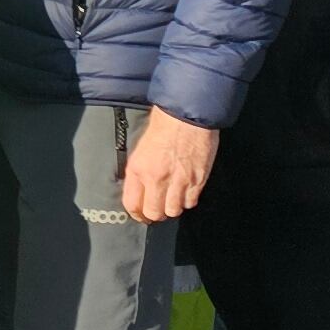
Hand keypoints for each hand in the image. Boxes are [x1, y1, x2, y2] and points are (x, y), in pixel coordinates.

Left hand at [119, 111, 220, 225]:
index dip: (137, 214)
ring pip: (173, 211)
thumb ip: (139, 171)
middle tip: (158, 209)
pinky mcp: (197, 181)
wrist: (187, 115)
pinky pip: (191, 202)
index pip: (132, 204)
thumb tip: (140, 189)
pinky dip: (188, 200)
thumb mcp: (141, 148)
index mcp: (139, 169)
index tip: (141, 214)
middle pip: (154, 213)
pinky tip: (185, 192)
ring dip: (172, 207)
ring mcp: (179, 181)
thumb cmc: (164, 124)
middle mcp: (157, 178)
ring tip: (172, 199)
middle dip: (155, 214)